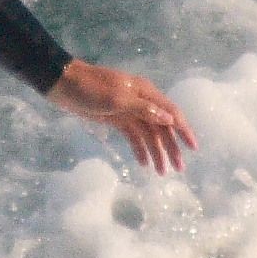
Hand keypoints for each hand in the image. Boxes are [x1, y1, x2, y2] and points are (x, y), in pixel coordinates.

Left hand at [49, 60, 196, 175]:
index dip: (184, 130)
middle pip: (161, 127)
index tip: (193, 148)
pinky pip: (133, 136)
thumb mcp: (117, 98)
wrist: (63, 85)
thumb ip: (144, 109)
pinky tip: (144, 163)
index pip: (171, 112)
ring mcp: (128, 111)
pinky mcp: (116, 119)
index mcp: (145, 92)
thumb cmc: (90, 88)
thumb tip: (170, 119)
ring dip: (156, 152)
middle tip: (179, 169)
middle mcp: (141, 101)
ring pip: (148, 134)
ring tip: (162, 173)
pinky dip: (140, 149)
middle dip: (171, 148)